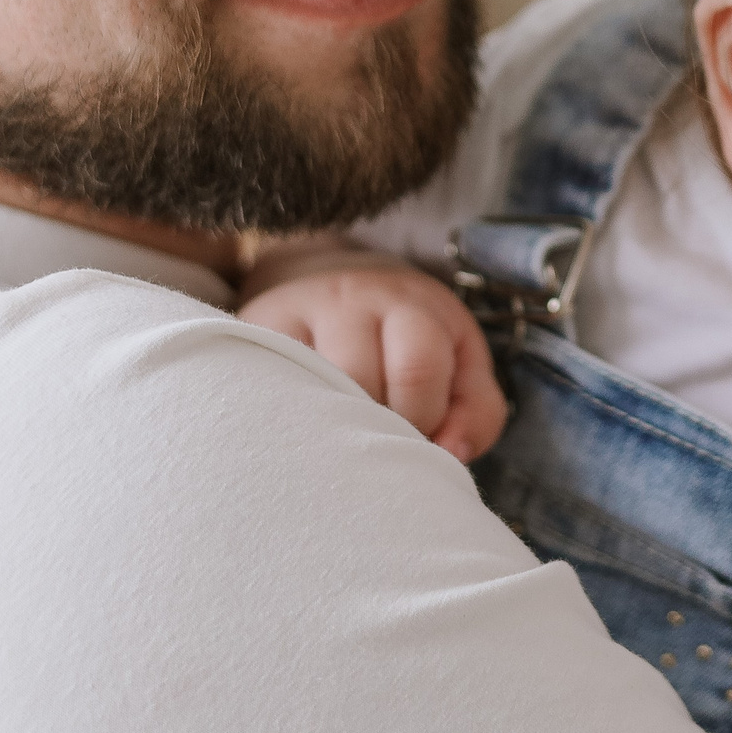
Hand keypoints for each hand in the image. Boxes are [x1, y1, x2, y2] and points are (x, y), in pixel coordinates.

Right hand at [237, 248, 507, 462]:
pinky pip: (266, 382)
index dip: (421, 422)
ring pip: (309, 385)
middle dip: (372, 428)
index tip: (417, 438)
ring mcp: (297, 311)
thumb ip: (476, 414)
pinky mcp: (255, 329)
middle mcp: (353, 299)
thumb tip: (449, 453)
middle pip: (358, 378)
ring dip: (327, 429)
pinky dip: (286, 417)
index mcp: (414, 306)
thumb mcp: (461, 365)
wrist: (332, 279)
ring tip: (339, 439)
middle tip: (375, 443)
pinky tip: (301, 429)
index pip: (418, 371)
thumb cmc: (409, 342)